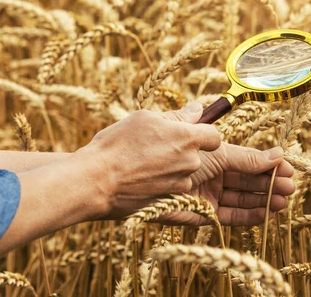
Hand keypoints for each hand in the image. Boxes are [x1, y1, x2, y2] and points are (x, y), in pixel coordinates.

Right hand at [78, 102, 220, 218]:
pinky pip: (171, 188)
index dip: (201, 133)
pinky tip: (139, 179)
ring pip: (183, 172)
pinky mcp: (170, 201)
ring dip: (169, 167)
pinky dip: (160, 183)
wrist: (96, 181)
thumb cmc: (117, 145)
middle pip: (196, 154)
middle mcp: (190, 162)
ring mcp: (181, 184)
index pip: (213, 136)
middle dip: (180, 150)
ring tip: (140, 163)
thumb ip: (176, 116)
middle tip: (152, 146)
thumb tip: (197, 109)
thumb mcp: (144, 119)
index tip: (186, 132)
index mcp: (187, 138)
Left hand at [159, 143, 294, 226]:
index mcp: (211, 154)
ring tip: (284, 199)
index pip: (246, 158)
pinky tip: (268, 212)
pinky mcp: (203, 215)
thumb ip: (233, 146)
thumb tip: (265, 142)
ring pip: (242, 198)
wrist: (132, 176)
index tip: (288, 165)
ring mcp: (208, 195)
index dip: (267, 162)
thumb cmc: (165, 153)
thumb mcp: (203, 144)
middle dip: (270, 182)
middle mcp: (212, 174)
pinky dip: (250, 215)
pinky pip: (230, 216)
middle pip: (247, 179)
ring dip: (265, 199)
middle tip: (291, 185)